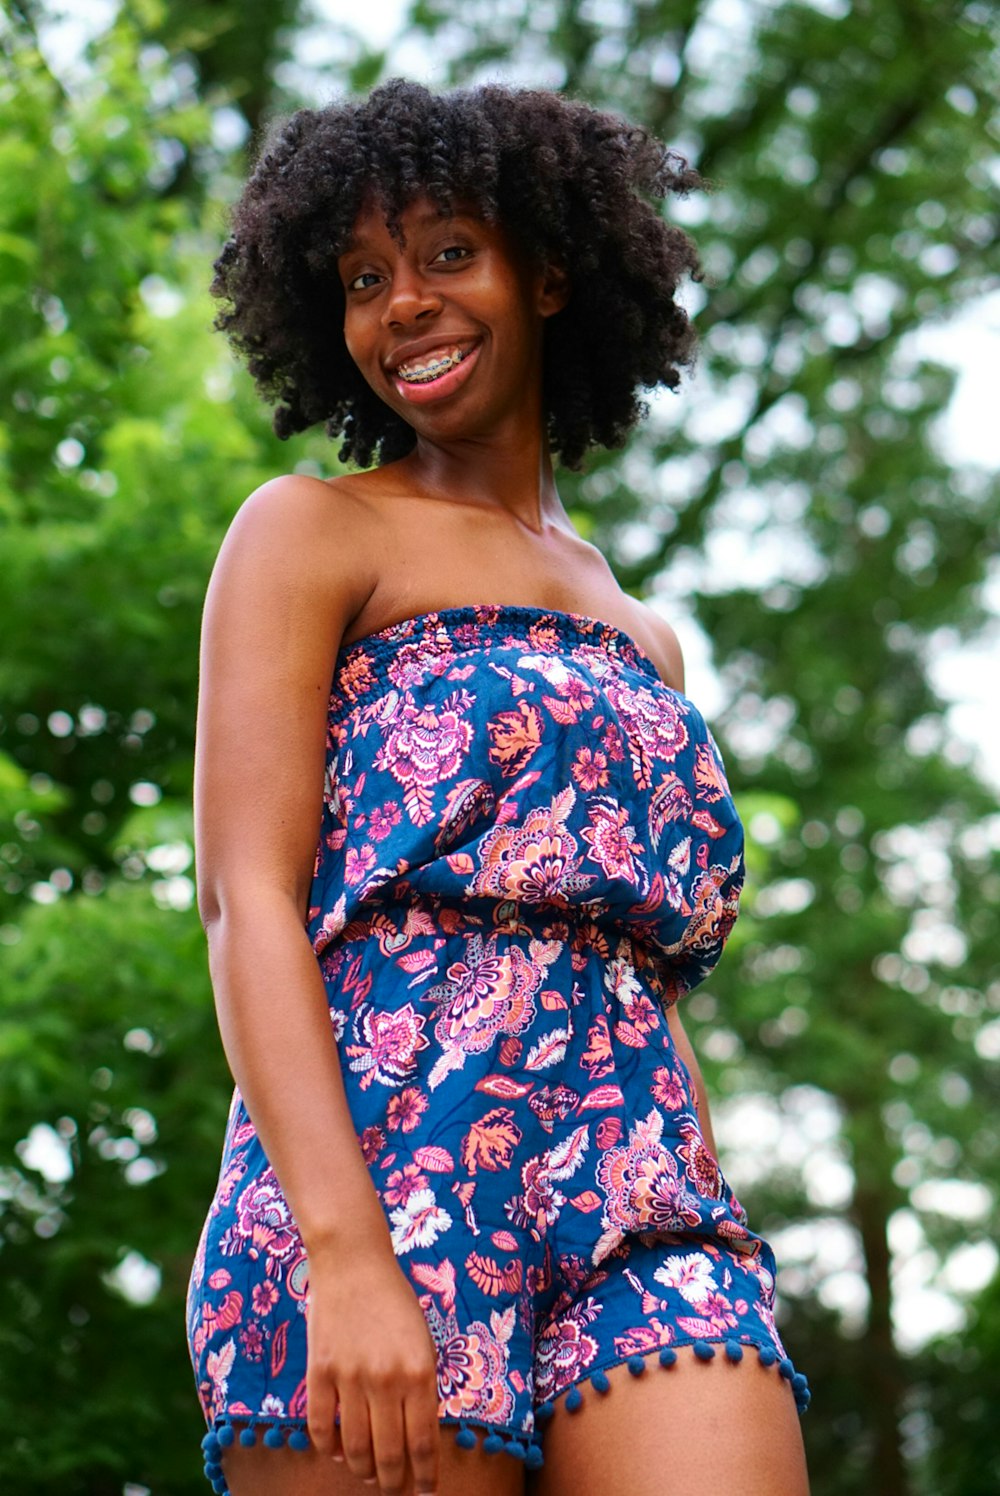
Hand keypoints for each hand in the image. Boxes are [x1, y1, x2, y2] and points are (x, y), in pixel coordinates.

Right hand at [305, 1248, 440, 1494]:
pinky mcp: (319, 1372)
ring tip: (368, 1474)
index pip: (422, 1443)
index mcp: (419, 1372)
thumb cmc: (395, 1304)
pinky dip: (329, 1448)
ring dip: (362, 1471)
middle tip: (395, 1491)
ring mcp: (350, 1377)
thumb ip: (421, 1390)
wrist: (354, 1265)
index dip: (424, 1476)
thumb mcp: (423, 1344)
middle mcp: (386, 1379)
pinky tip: (338, 1451)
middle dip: (393, 1483)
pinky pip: (321, 1428)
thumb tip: (414, 1440)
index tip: (424, 1492)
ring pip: (354, 1449)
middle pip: (388, 1455)